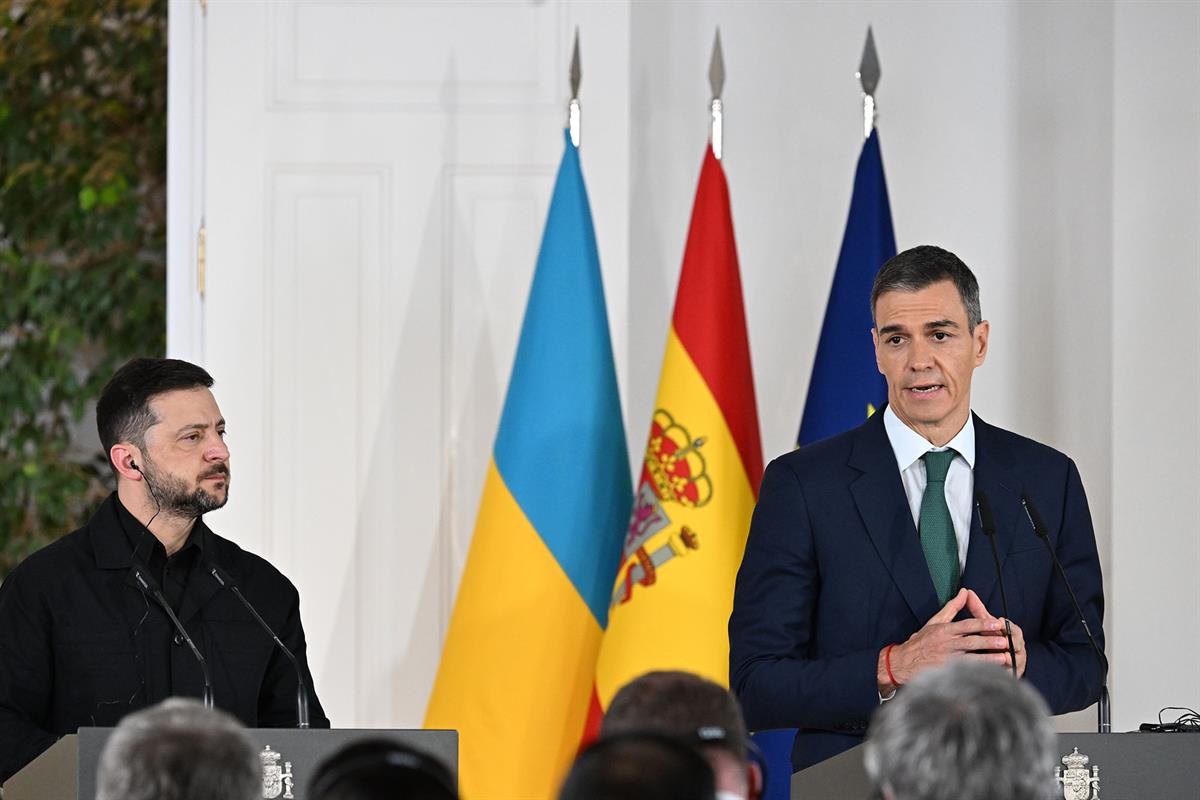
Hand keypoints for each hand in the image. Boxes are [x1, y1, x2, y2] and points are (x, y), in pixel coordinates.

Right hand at [877, 589, 1009, 692]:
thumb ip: (952, 607)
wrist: (904, 662)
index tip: (997, 623)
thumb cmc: (921, 641)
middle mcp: (946, 644)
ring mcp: (947, 659)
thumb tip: (964, 592)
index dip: (983, 624)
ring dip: (989, 658)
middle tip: (1005, 640)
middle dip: (989, 641)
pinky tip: (991, 672)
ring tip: (1004, 657)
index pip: (967, 625)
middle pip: (971, 641)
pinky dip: (979, 671)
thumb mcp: (935, 621)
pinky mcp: (946, 671)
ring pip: (971, 658)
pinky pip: (966, 671)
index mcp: (944, 630)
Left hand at [962, 590, 1028, 676]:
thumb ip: (977, 610)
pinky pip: (1010, 671)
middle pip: (1016, 642)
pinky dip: (1006, 669)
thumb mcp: (984, 625)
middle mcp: (1016, 646)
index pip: (1012, 627)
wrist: (998, 662)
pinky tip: (1001, 669)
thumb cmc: (990, 640)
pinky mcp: (1012, 673)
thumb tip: (967, 592)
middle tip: (1003, 639)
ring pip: (1015, 658)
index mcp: (1011, 633)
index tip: (1000, 621)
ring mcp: (1016, 661)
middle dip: (1010, 640)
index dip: (1007, 624)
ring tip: (1005, 656)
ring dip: (1010, 657)